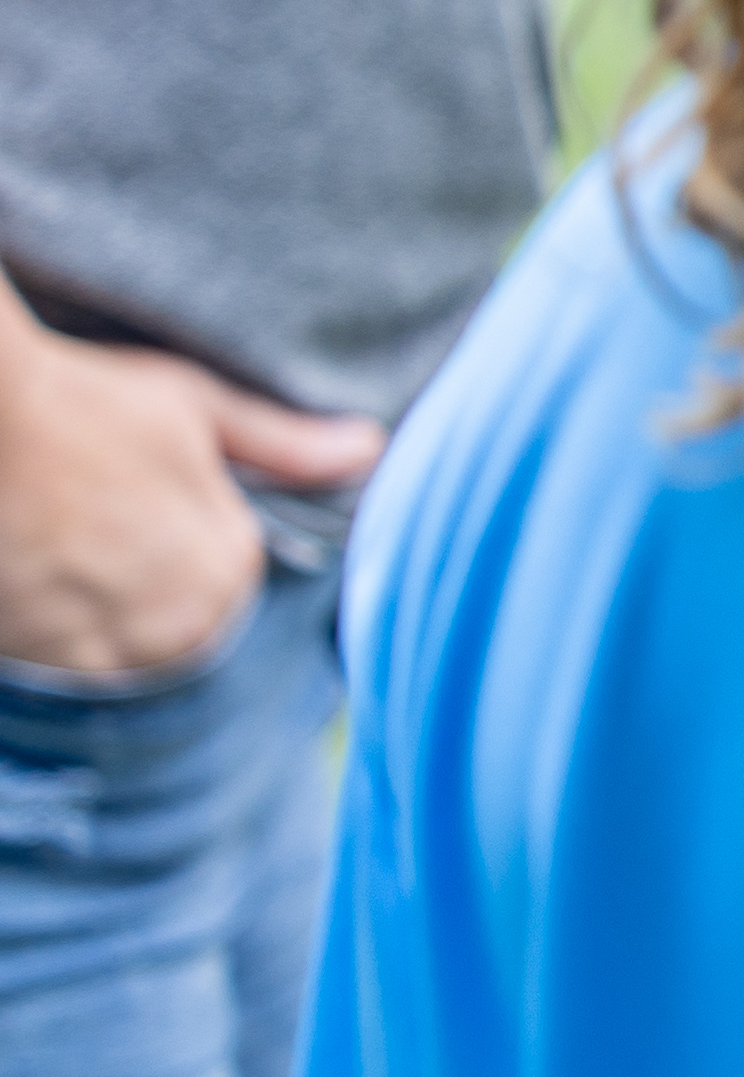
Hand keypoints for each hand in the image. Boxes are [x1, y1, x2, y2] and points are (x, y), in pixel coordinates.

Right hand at [0, 321, 374, 684]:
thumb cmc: (82, 404)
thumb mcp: (197, 409)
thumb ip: (285, 446)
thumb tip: (370, 450)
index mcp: (232, 563)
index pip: (224, 580)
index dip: (174, 538)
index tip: (129, 503)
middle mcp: (187, 621)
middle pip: (177, 625)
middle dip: (142, 589)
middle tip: (88, 530)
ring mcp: (115, 649)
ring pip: (127, 653)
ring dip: (102, 619)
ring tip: (65, 555)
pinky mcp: (50, 664)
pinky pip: (73, 671)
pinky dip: (61, 639)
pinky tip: (39, 584)